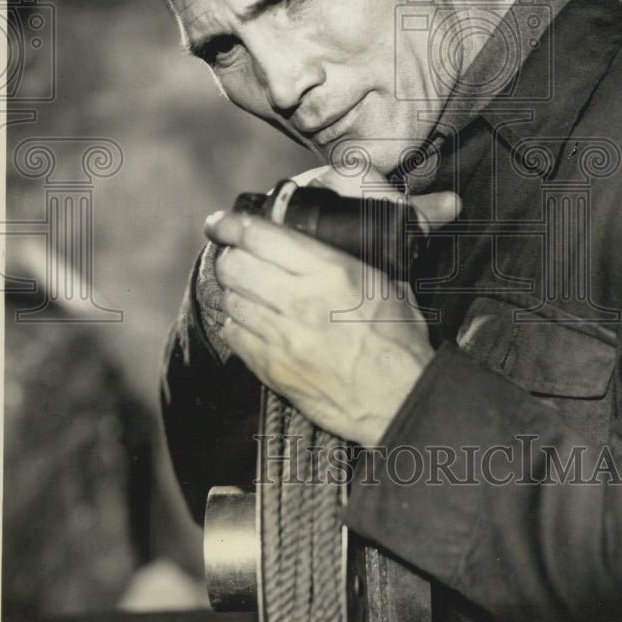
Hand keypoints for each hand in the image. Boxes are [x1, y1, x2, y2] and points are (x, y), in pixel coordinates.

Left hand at [205, 172, 459, 445]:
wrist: (401, 399)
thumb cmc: (398, 340)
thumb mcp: (385, 282)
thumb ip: (346, 256)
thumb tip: (314, 237)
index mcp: (331, 271)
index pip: (260, 236)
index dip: (231, 224)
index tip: (220, 222)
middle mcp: (300, 300)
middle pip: (234, 265)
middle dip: (230, 256)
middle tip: (236, 256)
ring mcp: (282, 337)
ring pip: (230, 298)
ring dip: (233, 289)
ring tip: (246, 288)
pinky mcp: (272, 369)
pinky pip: (233, 335)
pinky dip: (236, 322)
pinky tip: (250, 320)